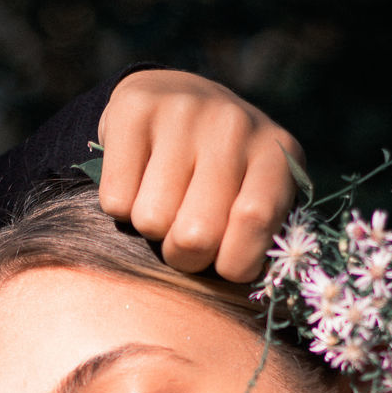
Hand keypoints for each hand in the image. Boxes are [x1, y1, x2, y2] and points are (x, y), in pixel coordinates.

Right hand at [96, 69, 303, 282]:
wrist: (176, 98)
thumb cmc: (220, 177)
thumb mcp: (254, 200)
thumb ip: (260, 242)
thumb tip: (251, 294)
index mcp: (275, 154)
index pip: (255, 220)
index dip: (233, 262)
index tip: (224, 263)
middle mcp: (233, 125)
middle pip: (196, 233)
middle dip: (184, 255)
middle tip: (185, 235)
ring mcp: (183, 111)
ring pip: (151, 220)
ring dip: (151, 229)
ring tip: (163, 202)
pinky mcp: (134, 109)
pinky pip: (116, 200)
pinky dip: (120, 208)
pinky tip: (137, 182)